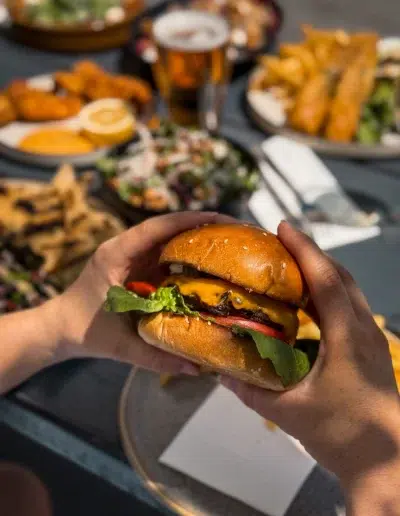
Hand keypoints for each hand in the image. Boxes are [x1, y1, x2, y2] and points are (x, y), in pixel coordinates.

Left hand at [52, 212, 231, 375]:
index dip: (186, 221)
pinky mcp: (139, 266)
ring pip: (169, 238)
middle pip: (167, 228)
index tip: (218, 219)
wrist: (62, 328)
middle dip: (202, 225)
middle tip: (238, 231)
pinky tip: (212, 263)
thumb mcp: (120, 347)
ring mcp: (133, 256)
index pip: (154, 229)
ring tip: (232, 242)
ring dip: (198, 237)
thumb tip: (197, 369)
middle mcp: (126, 249)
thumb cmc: (85, 331)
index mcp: (115, 255)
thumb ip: (155, 357)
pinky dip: (189, 254)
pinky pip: (167, 254)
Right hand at [221, 221, 399, 488]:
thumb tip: (220, 373)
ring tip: (292, 265)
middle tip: (281, 242)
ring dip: (322, 271)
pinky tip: (310, 303)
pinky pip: (351, 306)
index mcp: (347, 336)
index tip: (283, 228)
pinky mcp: (372, 349)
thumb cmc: (341, 433)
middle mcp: (364, 329)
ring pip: (350, 290)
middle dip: (312, 253)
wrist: (386, 461)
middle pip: (341, 277)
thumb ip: (251, 391)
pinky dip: (330, 292)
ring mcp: (372, 338)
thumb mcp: (289, 412)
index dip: (305, 250)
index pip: (326, 280)